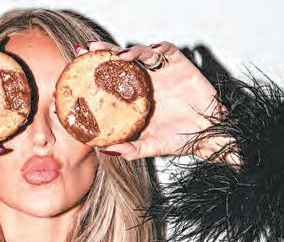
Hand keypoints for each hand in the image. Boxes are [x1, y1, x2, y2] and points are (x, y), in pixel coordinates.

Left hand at [74, 41, 239, 165]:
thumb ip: (129, 149)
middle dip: (103, 53)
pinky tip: (143, 55)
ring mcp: (161, 73)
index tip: (75, 71)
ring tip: (116, 56)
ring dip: (126, 51)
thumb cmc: (179, 140)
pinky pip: (165, 50)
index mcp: (134, 99)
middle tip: (87, 49)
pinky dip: (154, 49)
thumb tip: (104, 151)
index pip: (110, 81)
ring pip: (139, 53)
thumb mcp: (150, 146)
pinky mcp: (179, 65)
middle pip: (120, 62)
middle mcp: (145, 83)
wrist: (208, 135)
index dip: (93, 73)